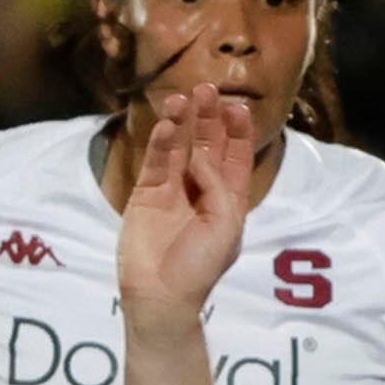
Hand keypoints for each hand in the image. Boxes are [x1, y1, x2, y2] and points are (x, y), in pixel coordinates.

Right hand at [118, 88, 256, 326]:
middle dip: (209, 119)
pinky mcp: (146, 194)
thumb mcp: (224, 228)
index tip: (238, 108)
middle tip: (208, 89)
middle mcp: (202, 191)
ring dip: (182, 124)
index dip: (237, 134)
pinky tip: (166, 124)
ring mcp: (173, 191)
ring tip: (183, 97)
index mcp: (229, 201)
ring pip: (179, 149)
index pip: (235, 159)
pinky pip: (155, 162)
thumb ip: (218, 188)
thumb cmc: (200, 267)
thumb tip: (202, 156)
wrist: (161, 294)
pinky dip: (160, 143)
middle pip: (206, 146)